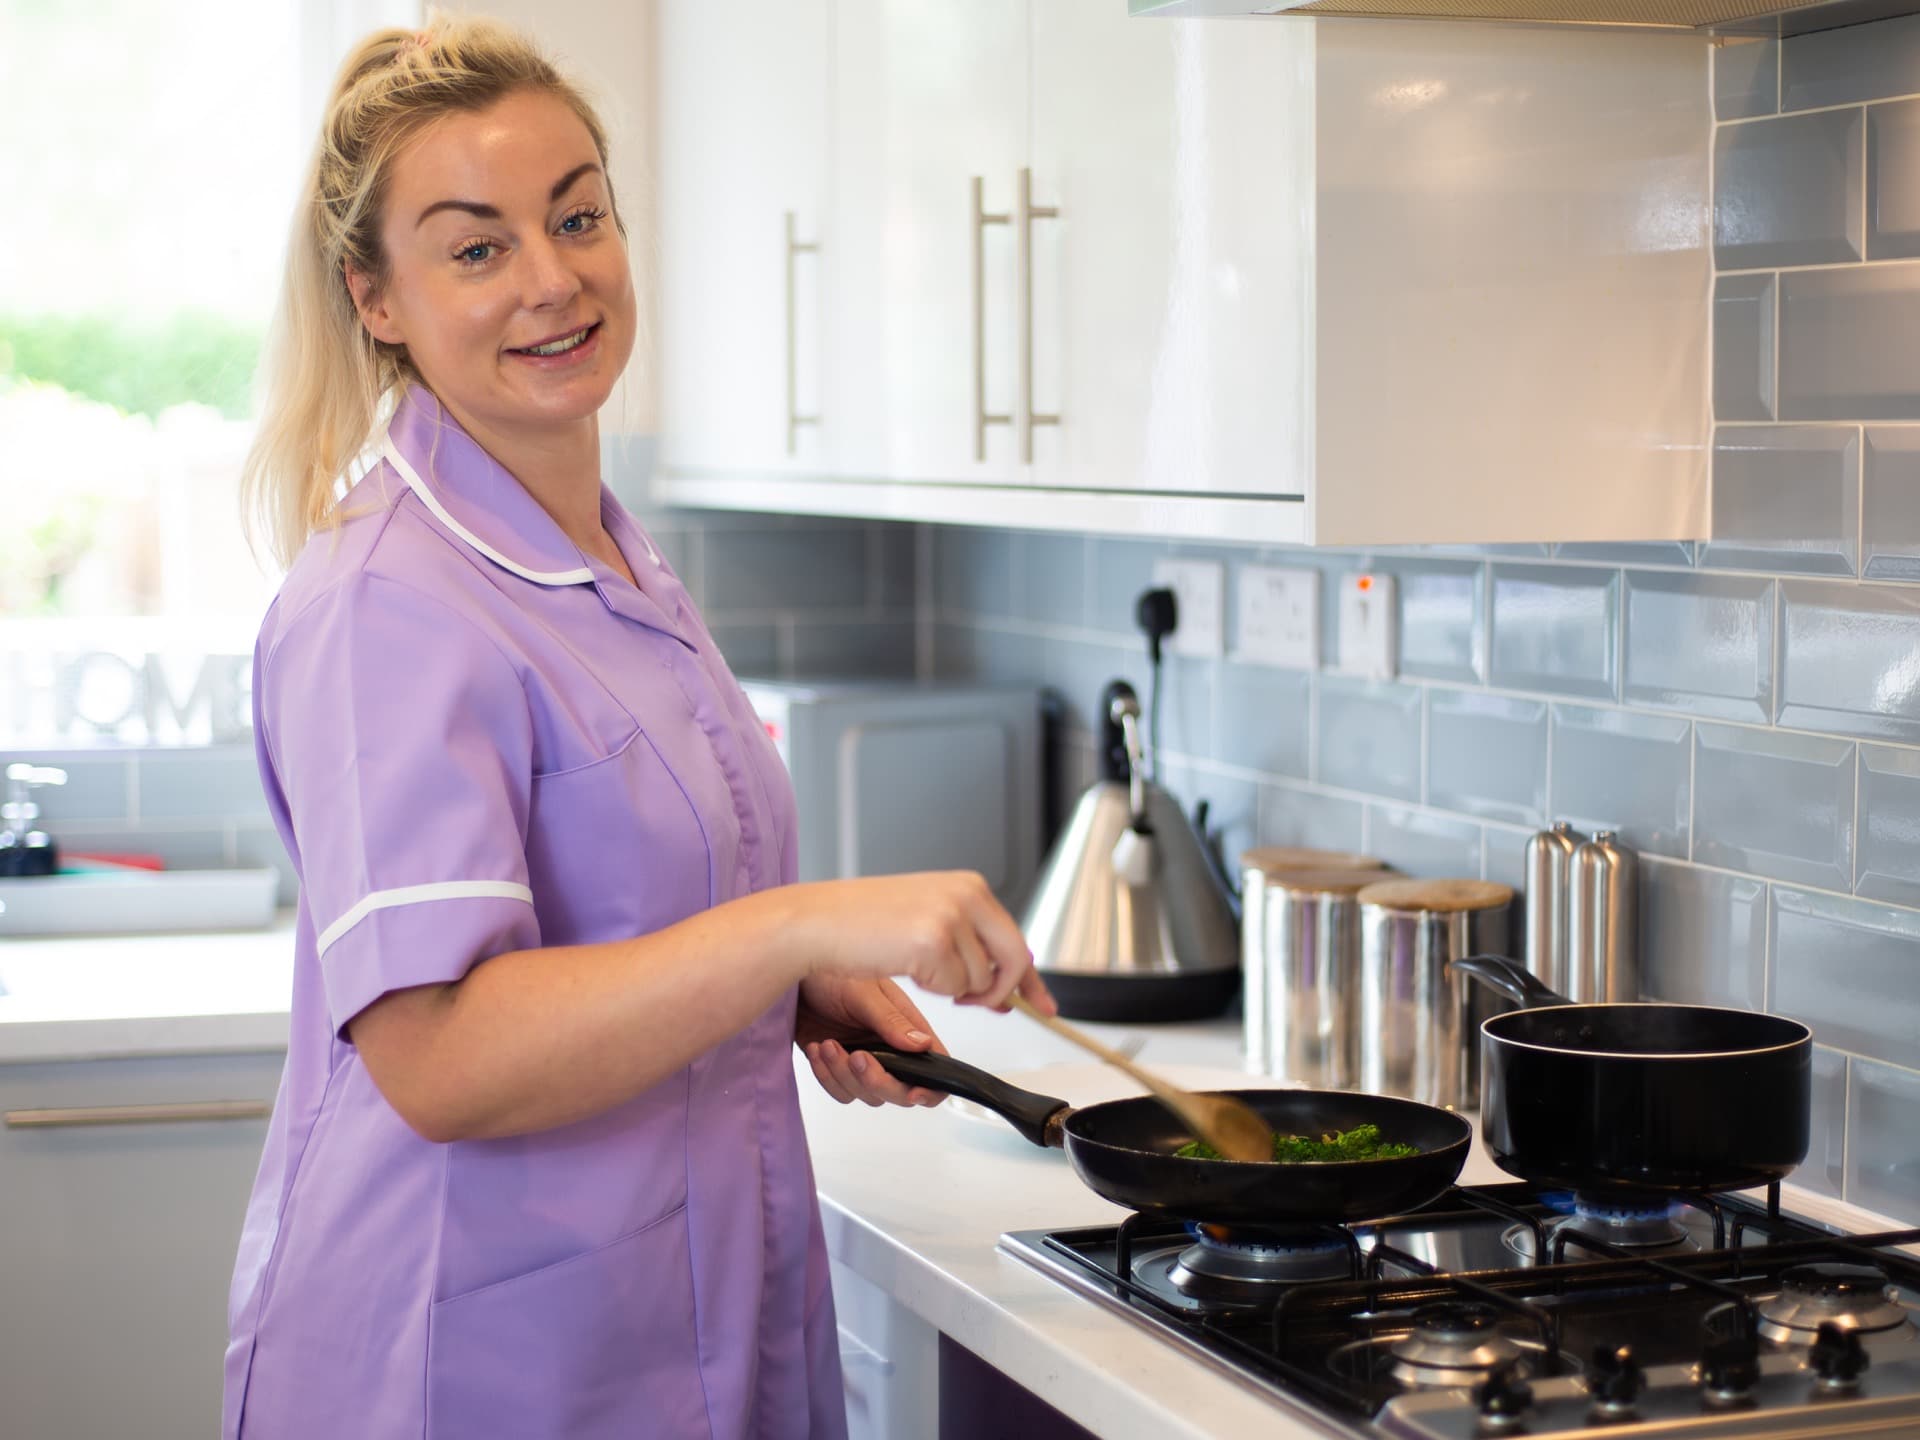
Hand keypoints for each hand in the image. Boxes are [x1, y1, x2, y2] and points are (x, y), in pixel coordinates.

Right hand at [783, 871, 1055, 1013]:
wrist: (818, 921)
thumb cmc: (861, 920)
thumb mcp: (927, 919)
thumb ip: (969, 941)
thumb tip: (1005, 980)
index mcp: (968, 886)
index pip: (1015, 936)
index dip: (1029, 976)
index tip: (1044, 1003)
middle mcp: (967, 895)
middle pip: (1012, 959)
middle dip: (999, 990)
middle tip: (979, 1004)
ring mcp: (952, 917)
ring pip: (980, 980)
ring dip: (952, 988)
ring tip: (916, 965)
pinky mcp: (935, 942)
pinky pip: (954, 989)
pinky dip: (933, 990)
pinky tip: (906, 966)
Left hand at [797, 975, 947, 1106]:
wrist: (791, 974)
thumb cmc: (829, 972)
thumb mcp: (863, 992)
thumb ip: (891, 1021)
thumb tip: (923, 1045)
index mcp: (906, 1025)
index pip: (935, 1064)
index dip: (932, 1087)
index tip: (914, 1092)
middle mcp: (889, 1045)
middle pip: (900, 1090)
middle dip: (878, 1082)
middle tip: (857, 1058)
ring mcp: (863, 1058)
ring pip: (867, 1094)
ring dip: (844, 1075)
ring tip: (828, 1044)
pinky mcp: (837, 1065)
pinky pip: (840, 1090)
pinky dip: (826, 1076)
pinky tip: (817, 1048)